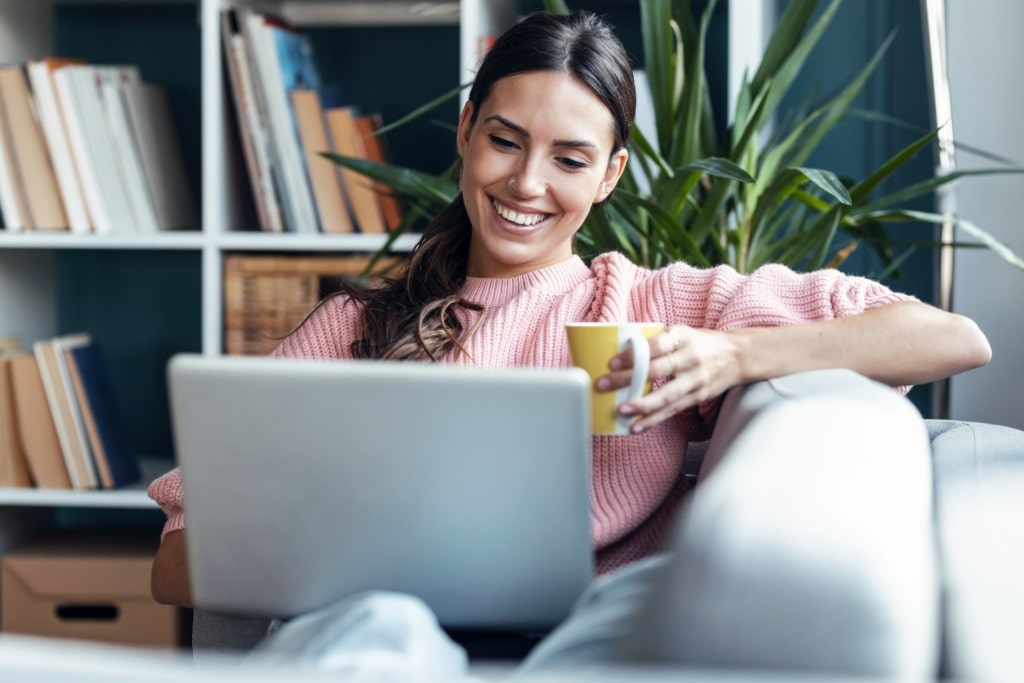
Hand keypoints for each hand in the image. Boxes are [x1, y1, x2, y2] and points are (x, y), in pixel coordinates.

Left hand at [596, 325, 741, 432]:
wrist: (738, 356)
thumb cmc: (701, 343)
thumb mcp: (682, 332)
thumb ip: (657, 340)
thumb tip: (621, 350)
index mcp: (683, 337)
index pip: (656, 345)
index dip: (634, 354)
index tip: (612, 362)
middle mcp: (691, 358)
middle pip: (656, 370)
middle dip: (627, 379)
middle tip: (604, 385)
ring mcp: (696, 379)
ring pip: (666, 395)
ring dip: (641, 405)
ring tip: (621, 410)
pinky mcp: (698, 397)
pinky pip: (673, 410)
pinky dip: (654, 420)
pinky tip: (637, 426)